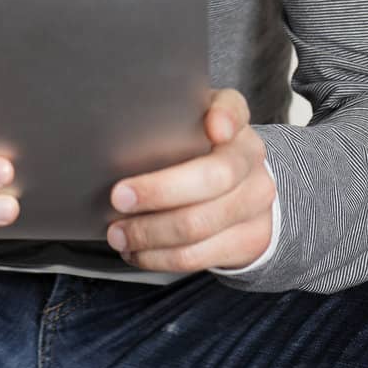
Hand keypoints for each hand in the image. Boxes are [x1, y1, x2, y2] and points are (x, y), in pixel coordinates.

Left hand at [105, 89, 275, 272]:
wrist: (242, 191)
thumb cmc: (196, 153)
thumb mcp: (187, 126)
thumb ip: (164, 122)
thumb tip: (112, 132)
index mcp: (233, 123)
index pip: (234, 110)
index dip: (225, 118)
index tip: (213, 128)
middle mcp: (250, 159)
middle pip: (212, 178)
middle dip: (159, 191)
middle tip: (118, 198)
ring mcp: (255, 201)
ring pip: (200, 225)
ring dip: (150, 234)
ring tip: (118, 234)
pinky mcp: (249, 239)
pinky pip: (199, 256)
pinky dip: (159, 257)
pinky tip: (137, 251)